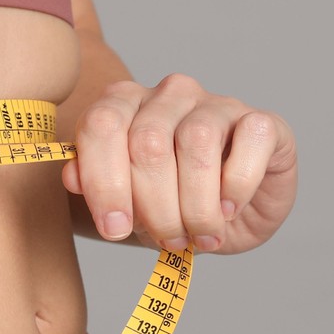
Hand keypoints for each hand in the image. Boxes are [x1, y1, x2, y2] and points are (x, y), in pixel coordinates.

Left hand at [61, 73, 296, 255]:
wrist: (229, 215)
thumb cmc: (169, 203)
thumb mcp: (127, 204)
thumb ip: (95, 184)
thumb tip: (71, 175)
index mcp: (124, 104)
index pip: (101, 125)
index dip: (104, 181)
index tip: (115, 228)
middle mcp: (168, 94)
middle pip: (148, 142)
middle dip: (154, 206)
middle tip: (168, 239)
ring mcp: (216, 103)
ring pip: (197, 144)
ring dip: (196, 205)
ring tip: (200, 235)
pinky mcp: (261, 121)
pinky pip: (248, 144)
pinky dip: (236, 188)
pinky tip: (229, 210)